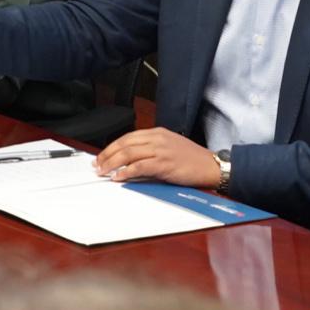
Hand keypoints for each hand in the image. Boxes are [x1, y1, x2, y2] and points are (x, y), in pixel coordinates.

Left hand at [92, 127, 221, 184]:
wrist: (211, 165)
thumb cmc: (193, 159)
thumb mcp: (170, 146)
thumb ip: (151, 149)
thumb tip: (130, 160)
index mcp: (158, 133)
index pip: (128, 137)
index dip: (112, 147)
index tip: (102, 156)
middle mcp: (157, 139)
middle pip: (124, 143)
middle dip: (107, 155)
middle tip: (97, 165)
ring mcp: (160, 150)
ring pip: (128, 153)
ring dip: (112, 163)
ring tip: (103, 172)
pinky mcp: (164, 164)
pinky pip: (139, 166)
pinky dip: (126, 172)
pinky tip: (119, 177)